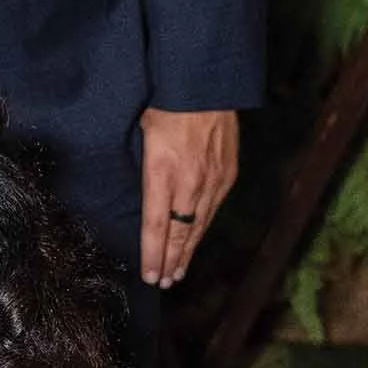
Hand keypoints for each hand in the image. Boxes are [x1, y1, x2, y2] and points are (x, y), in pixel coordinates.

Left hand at [138, 108, 238, 288]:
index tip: (150, 275)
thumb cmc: (166, 104)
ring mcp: (213, 180)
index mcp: (163, 172)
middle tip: (163, 282)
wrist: (207, 85)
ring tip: (178, 271)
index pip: (155, 226)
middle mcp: (190, 182)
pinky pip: (213, 209)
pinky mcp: (227, 174)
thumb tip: (140, 195)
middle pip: (179, 232)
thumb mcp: (141, 134)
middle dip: (170, 260)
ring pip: (198, 225)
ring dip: (187, 250)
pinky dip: (202, 229)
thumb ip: (143, 170)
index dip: (152, 254)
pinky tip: (195, 239)